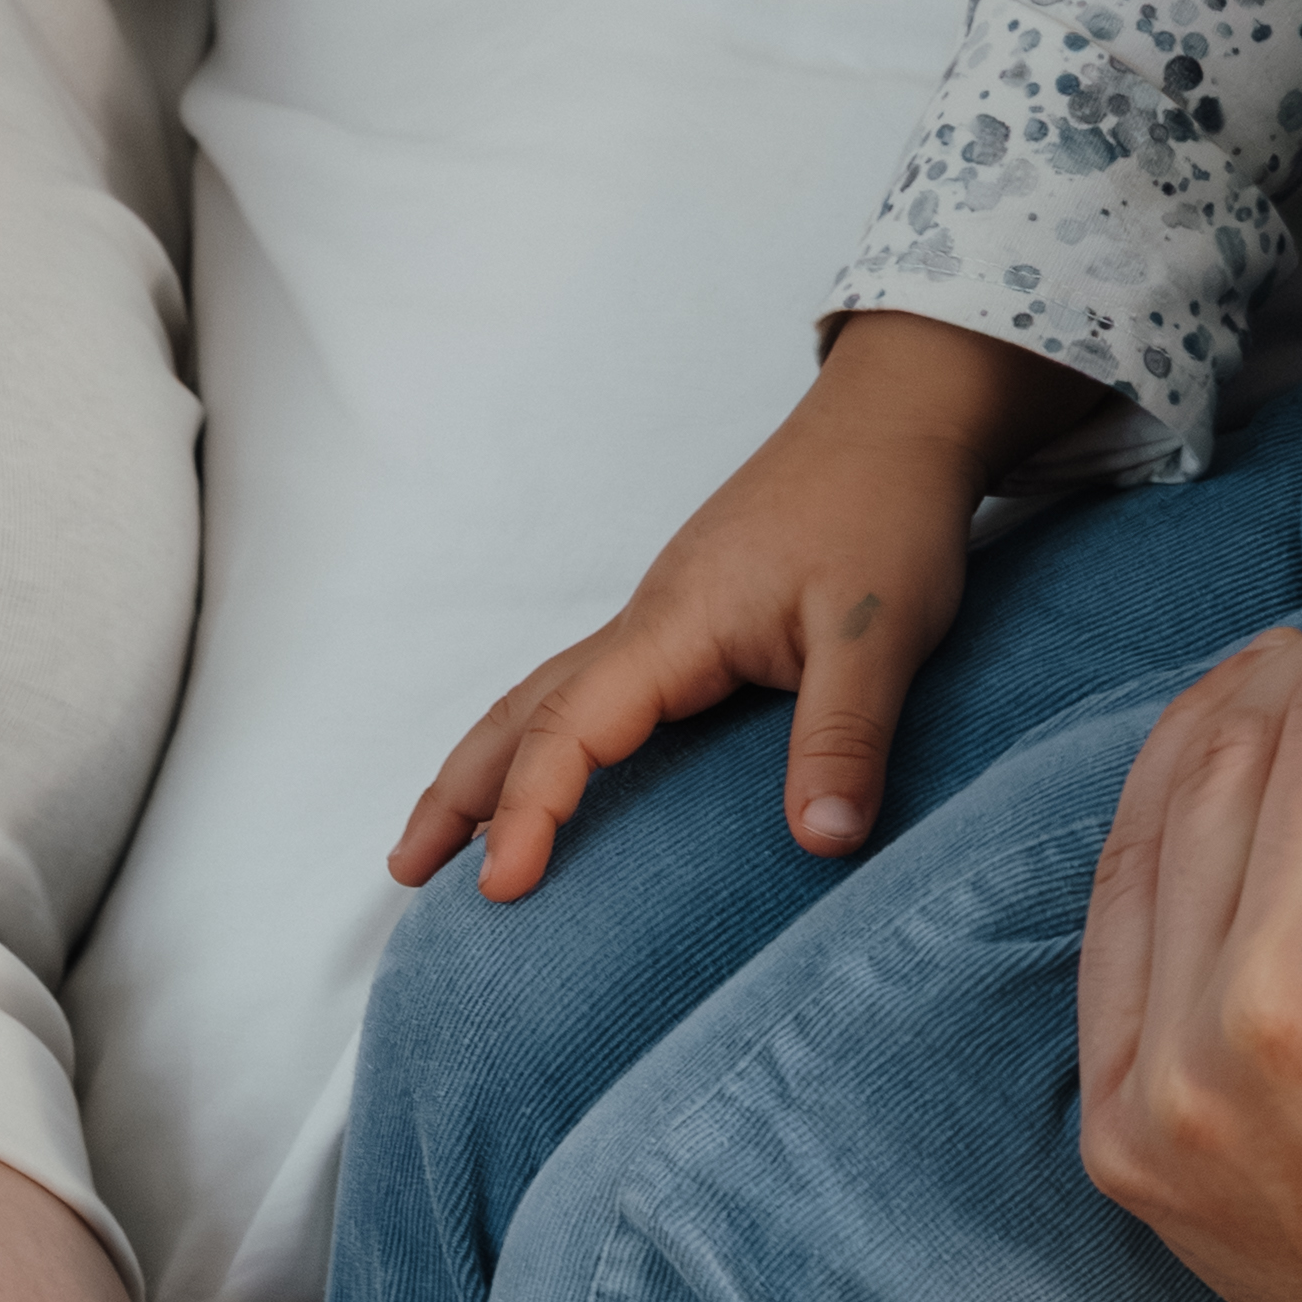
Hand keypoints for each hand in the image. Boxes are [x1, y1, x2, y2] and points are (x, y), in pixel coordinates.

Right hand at [390, 312, 1091, 901]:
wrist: (899, 415)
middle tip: (403, 872)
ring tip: (444, 843)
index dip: (527, 809)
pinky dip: (540, 743)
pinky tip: (549, 781)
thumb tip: (822, 843)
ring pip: (542, 698)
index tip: (497, 886)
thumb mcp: (882, 630)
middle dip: (456, 793)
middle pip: (518, 711)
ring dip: (485, 768)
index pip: (568, 727)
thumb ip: (847, 736)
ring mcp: (660, 621)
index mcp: (673, 626)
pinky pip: (586, 692)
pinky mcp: (686, 621)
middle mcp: (646, 624)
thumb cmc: (888, 508)